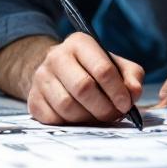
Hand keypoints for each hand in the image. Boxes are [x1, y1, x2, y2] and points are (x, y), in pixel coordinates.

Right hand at [0, 33, 143, 124]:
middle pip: (83, 88)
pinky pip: (53, 119)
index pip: (102, 69)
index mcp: (80, 43)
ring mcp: (41, 77)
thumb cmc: (93, 69)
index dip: (117, 91)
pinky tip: (80, 119)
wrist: (59, 73)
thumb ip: (131, 76)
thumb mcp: (117, 65)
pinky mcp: (33, 99)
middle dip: (104, 107)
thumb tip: (133, 92)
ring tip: (99, 117)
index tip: (126, 104)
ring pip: (67, 106)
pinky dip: (70, 124)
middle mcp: (56, 56)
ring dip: (88, 118)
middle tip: (114, 115)